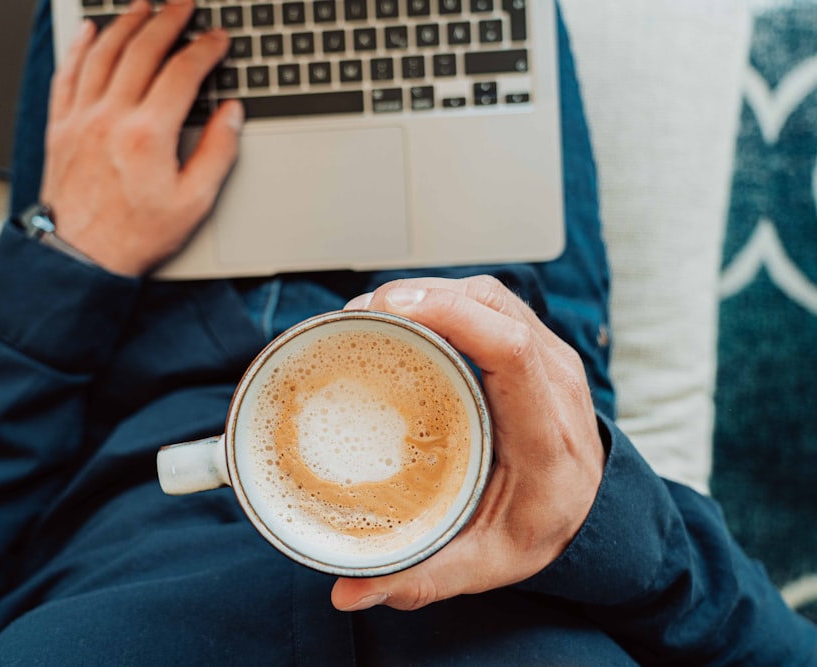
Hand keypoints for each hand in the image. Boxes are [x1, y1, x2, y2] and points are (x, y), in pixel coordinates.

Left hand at [39, 0, 242, 275]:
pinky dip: (80, 48)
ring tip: (143, 6)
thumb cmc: (135, 235)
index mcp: (148, 134)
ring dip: (126, 23)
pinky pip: (68, 74)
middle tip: (183, 5)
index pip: (182, 72)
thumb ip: (217, 152)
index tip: (218, 39)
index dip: (204, 49)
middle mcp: (111, 116)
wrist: (81, 257)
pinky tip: (90, 32)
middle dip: (167, 20)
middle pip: (142, 50)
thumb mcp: (193, 203)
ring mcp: (81, 118)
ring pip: (103, 53)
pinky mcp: (60, 127)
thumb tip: (231, 114)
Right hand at [331, 276, 605, 611]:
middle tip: (357, 314)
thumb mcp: (487, 563)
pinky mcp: (533, 346)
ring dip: (428, 291)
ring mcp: (548, 356)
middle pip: (493, 307)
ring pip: (488, 296)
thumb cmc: (541, 528)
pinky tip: (404, 316)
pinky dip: (442, 299)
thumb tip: (347, 592)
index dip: (451, 316)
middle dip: (421, 295)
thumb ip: (421, 578)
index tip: (390, 309)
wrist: (593, 508)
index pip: (511, 352)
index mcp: (546, 434)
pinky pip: (487, 304)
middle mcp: (554, 383)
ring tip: (371, 312)